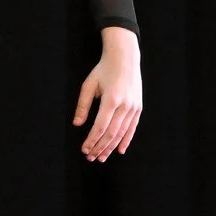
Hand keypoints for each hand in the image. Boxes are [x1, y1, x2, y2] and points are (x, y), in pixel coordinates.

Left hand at [72, 30, 142, 161]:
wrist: (125, 58)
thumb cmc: (103, 70)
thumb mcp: (89, 85)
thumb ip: (83, 105)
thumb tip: (77, 124)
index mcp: (111, 99)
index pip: (100, 127)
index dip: (92, 140)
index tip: (84, 149)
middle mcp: (124, 105)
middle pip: (111, 133)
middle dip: (100, 147)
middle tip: (91, 157)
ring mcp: (133, 107)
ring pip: (121, 133)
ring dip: (111, 147)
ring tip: (102, 157)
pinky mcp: (138, 107)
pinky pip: (132, 128)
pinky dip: (126, 140)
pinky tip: (119, 150)